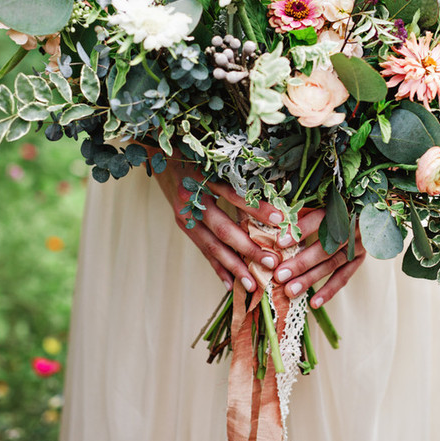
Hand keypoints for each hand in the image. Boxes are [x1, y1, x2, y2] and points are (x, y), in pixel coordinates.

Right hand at [153, 158, 282, 290]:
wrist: (159, 156)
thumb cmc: (195, 155)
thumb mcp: (214, 159)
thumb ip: (237, 176)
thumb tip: (272, 194)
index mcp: (203, 180)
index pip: (235, 197)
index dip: (257, 209)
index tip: (281, 221)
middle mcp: (192, 201)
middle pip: (223, 229)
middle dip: (248, 248)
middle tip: (271, 262)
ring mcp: (185, 216)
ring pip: (212, 246)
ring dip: (233, 266)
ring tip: (252, 284)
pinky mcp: (184, 225)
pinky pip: (203, 249)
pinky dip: (217, 267)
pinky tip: (230, 284)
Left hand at [272, 210, 365, 308]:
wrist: (368, 211)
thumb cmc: (334, 204)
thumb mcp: (321, 201)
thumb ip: (301, 211)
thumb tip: (276, 220)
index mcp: (339, 209)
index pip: (319, 220)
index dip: (300, 231)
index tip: (280, 242)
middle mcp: (350, 227)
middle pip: (325, 247)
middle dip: (301, 263)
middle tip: (280, 275)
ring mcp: (357, 244)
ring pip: (332, 264)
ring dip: (310, 279)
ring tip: (290, 291)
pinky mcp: (359, 258)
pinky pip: (344, 277)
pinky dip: (329, 291)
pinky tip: (314, 303)